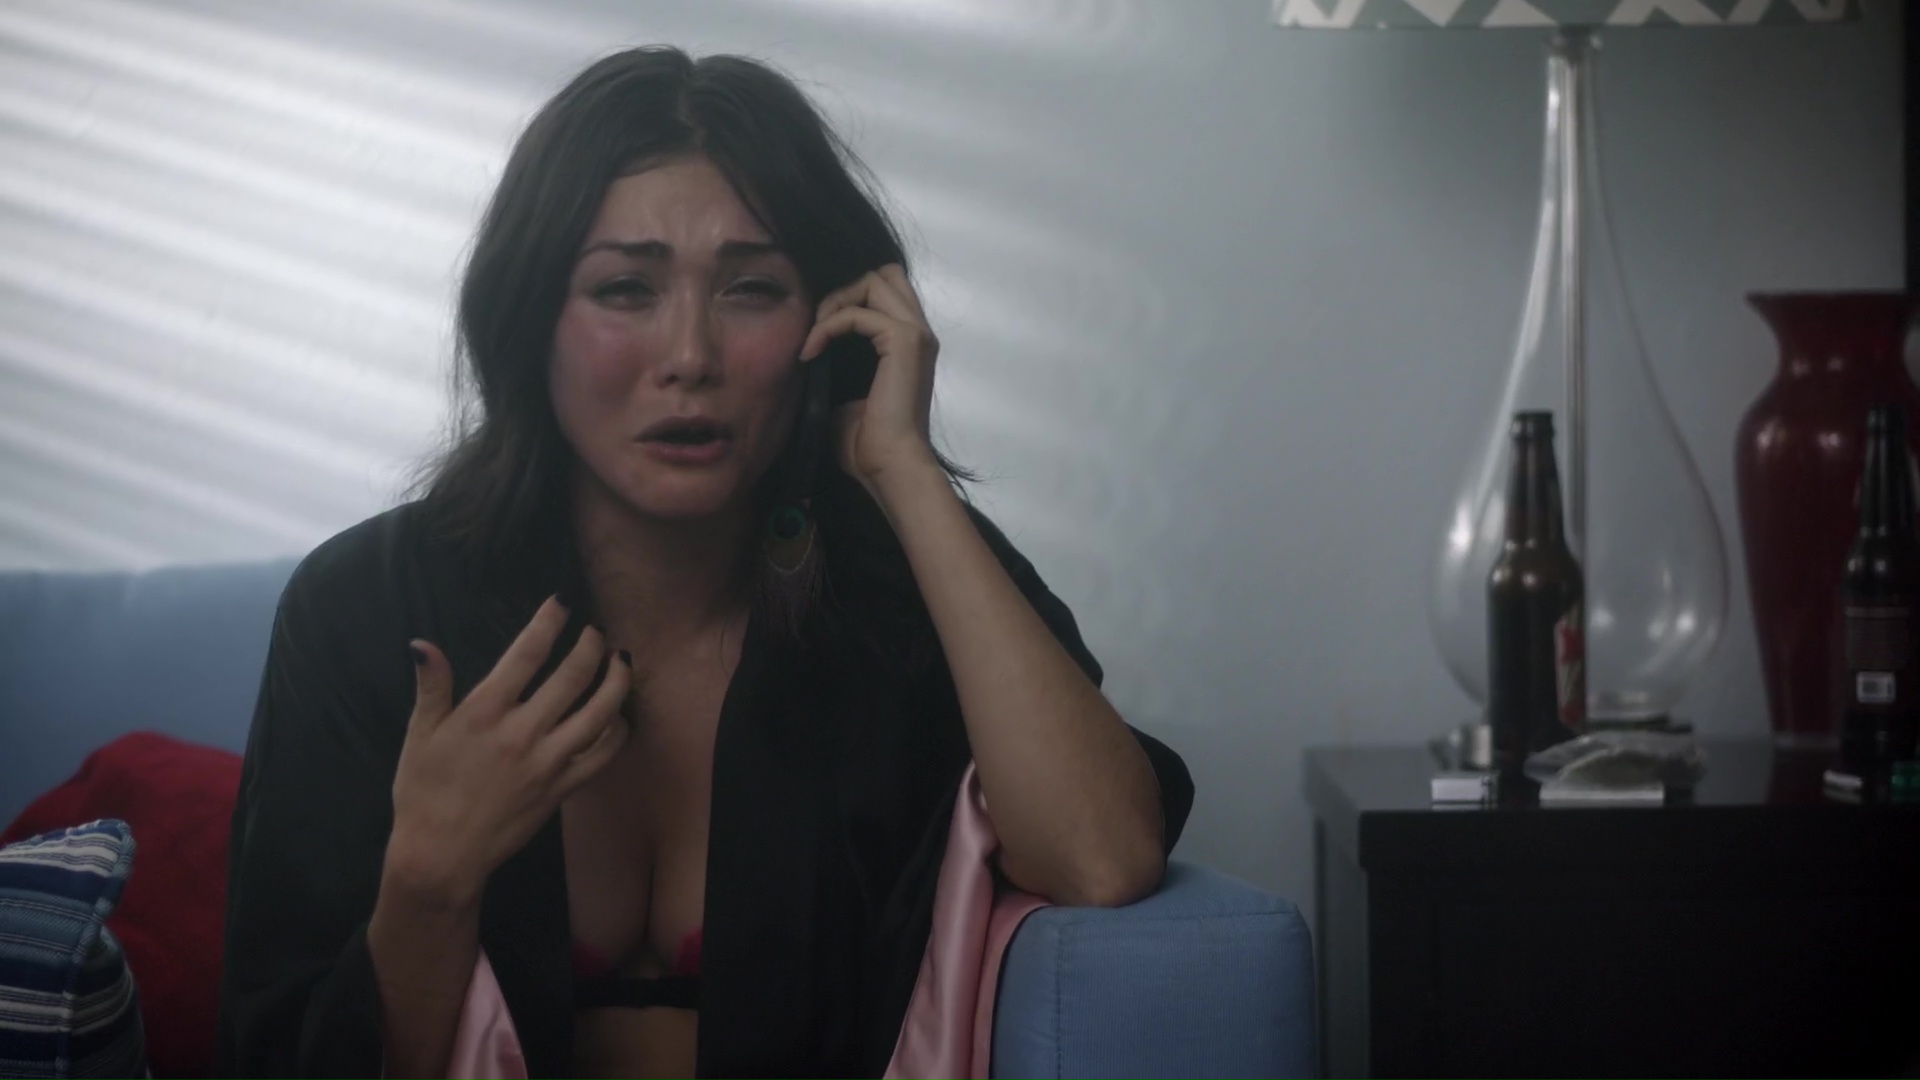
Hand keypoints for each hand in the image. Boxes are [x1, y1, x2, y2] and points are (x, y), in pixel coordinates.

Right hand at [385, 597, 630, 905]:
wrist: (441, 856)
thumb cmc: (424, 794)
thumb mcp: (419, 736)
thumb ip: (432, 688)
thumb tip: (423, 645)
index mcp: (484, 713)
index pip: (527, 653)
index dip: (549, 622)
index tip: (561, 603)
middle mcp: (522, 732)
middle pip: (574, 675)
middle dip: (592, 645)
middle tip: (596, 631)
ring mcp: (548, 762)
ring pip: (600, 712)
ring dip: (618, 680)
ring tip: (622, 661)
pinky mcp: (562, 789)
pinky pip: (604, 756)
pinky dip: (619, 732)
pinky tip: (621, 715)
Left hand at [799, 264, 941, 498]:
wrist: (890, 465)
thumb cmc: (869, 444)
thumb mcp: (846, 394)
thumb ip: (839, 365)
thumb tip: (812, 352)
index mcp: (910, 343)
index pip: (886, 290)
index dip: (849, 298)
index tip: (819, 334)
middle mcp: (919, 332)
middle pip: (884, 274)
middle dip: (844, 291)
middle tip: (819, 325)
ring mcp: (915, 334)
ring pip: (874, 280)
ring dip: (835, 303)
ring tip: (814, 336)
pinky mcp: (903, 341)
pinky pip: (858, 312)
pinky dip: (828, 326)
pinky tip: (811, 352)